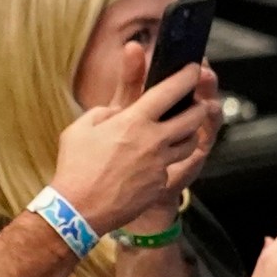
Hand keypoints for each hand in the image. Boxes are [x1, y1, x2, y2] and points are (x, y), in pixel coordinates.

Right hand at [50, 43, 217, 233]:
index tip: (194, 68)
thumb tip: (119, 110)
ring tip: (181, 130)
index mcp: (134, 121)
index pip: (169, 91)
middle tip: (198, 103)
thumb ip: (105, 112)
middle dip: (200, 107)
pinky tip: (152, 162)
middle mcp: (155, 140)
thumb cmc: (76, 165)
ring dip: (190, 133)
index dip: (186, 77)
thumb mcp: (82, 128)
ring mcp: (161, 163)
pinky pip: (172, 166)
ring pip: (191, 143)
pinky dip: (167, 160)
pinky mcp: (162, 182)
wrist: (80, 208)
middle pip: (193, 117)